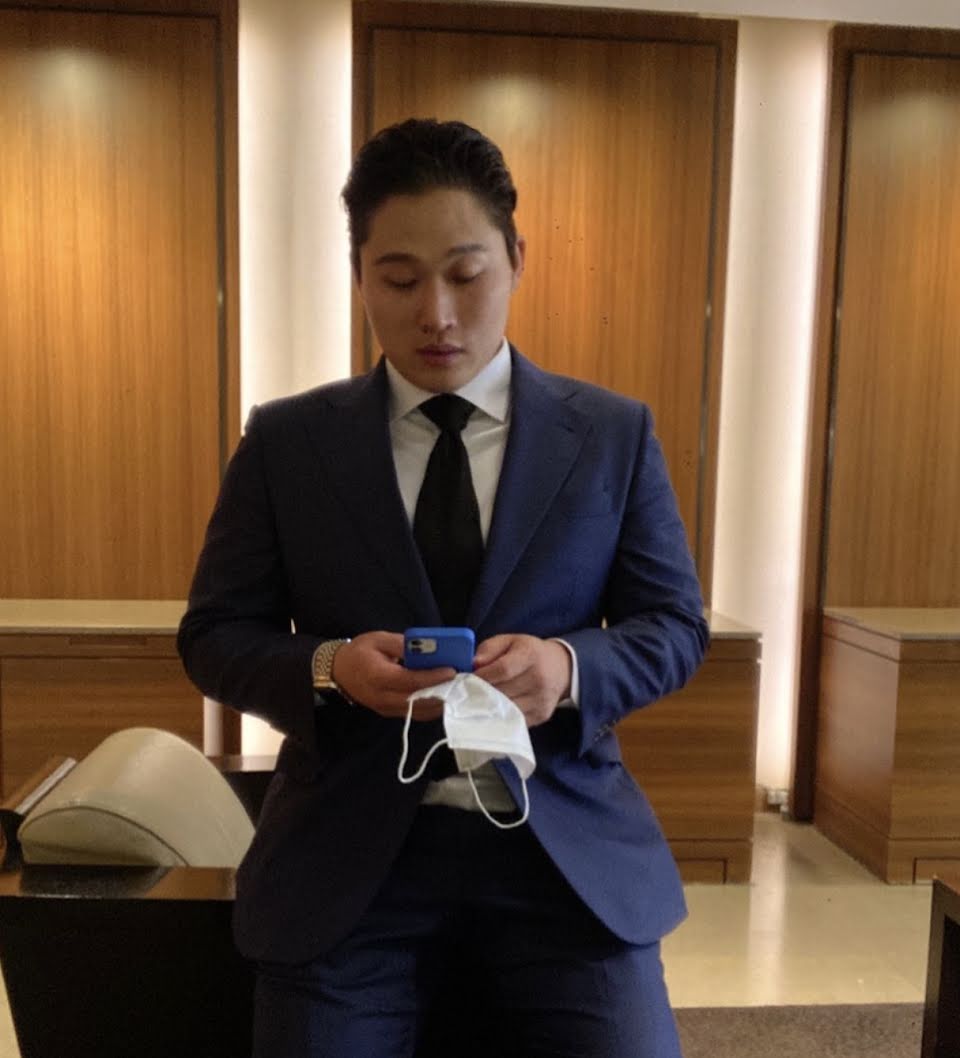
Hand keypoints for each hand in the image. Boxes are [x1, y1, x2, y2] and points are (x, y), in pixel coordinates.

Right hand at [331, 631, 454, 719]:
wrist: (338, 671)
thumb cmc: (359, 652)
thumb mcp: (379, 639)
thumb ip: (403, 644)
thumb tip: (428, 648)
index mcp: (377, 676)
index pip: (410, 681)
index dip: (432, 677)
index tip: (452, 670)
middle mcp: (382, 697)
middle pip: (418, 700)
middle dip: (442, 692)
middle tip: (462, 681)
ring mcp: (386, 709)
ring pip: (419, 711)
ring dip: (440, 702)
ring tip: (458, 689)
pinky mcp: (390, 713)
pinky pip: (415, 714)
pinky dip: (432, 707)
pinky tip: (445, 696)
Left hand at [473, 634, 571, 726]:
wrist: (560, 668)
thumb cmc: (528, 653)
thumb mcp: (509, 641)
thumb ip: (489, 649)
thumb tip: (474, 665)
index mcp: (531, 655)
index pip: (503, 669)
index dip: (483, 676)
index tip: (469, 678)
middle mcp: (539, 678)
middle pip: (502, 691)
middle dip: (481, 692)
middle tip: (468, 691)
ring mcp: (541, 699)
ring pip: (506, 709)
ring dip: (488, 707)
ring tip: (478, 701)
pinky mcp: (541, 715)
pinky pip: (514, 720)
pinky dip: (500, 717)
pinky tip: (493, 710)